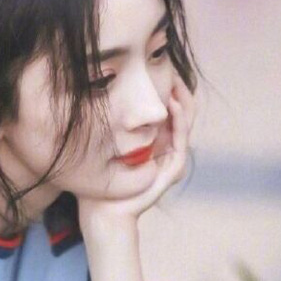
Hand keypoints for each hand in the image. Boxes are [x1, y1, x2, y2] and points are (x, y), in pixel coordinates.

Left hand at [78, 76, 195, 232]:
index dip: (170, 89)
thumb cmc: (99, 183)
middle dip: (180, 89)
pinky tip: (172, 104)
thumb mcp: (101, 146)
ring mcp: (172, 159)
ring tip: (174, 81)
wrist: (104, 212)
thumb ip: (105, 125)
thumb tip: (93, 92)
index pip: (170, 109)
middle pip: (184, 112)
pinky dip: (179, 120)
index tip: (161, 68)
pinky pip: (181, 140)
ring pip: (186, 122)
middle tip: (172, 68)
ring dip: (183, 100)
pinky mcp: (172, 169)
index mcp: (154, 142)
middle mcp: (166, 149)